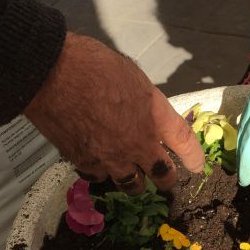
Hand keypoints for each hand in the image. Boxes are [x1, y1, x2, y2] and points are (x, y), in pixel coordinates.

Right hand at [24, 32, 203, 193]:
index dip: (194, 157)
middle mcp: (138, 144)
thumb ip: (147, 104)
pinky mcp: (86, 163)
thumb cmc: (93, 65)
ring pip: (132, 185)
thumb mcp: (133, 77)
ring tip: (132, 178)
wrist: (51, 74)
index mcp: (154, 117)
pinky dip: (103, 174)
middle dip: (165, 178)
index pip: (184, 142)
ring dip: (135, 182)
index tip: (199, 167)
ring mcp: (112, 158)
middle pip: (162, 175)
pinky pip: (101, 178)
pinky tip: (100, 167)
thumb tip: (149, 115)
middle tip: (164, 178)